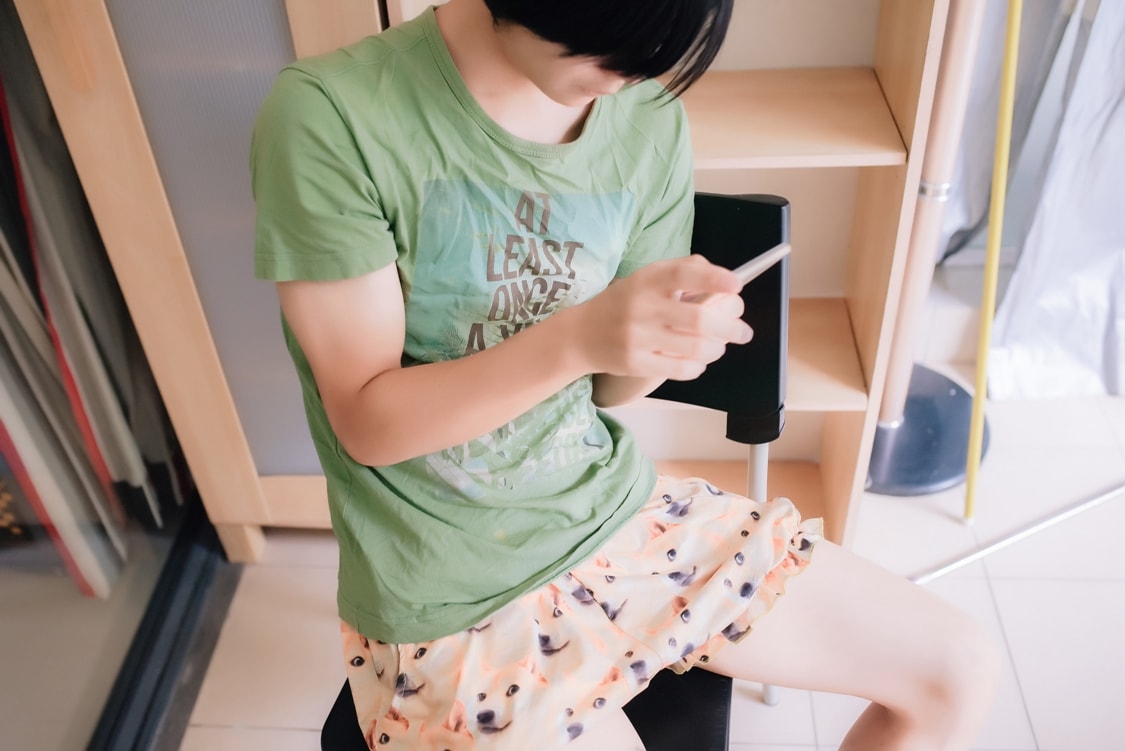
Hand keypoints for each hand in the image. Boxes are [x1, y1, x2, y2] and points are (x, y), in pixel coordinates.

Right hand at [572, 255, 753, 380]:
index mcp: (646, 280)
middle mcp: (642, 307)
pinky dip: (697, 366)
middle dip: (730, 328)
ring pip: (695, 348)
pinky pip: (680, 369)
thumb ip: (681, 272)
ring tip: (720, 347)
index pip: (683, 274)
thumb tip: (722, 278)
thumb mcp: (645, 278)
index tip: (737, 284)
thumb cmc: (623, 304)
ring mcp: (638, 337)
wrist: (581, 335)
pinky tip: (698, 361)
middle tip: (743, 332)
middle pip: (699, 319)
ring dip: (717, 349)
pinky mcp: (635, 363)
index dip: (713, 278)